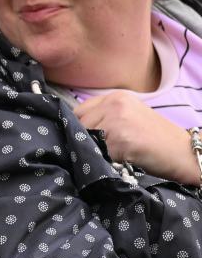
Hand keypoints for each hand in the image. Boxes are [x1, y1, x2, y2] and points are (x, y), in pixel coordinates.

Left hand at [74, 92, 197, 184]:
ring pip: (85, 139)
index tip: (87, 140)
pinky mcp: (120, 138)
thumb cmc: (154, 139)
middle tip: (100, 150)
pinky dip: (102, 160)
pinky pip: (97, 152)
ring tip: (111, 155)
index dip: (79, 129)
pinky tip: (117, 160)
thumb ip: (103, 117)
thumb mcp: (128, 117)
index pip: (78, 112)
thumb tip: (72, 130)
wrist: (183, 152)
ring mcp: (116, 119)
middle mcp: (114, 103)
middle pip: (78, 125)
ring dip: (92, 151)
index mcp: (115, 96)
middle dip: (83, 140)